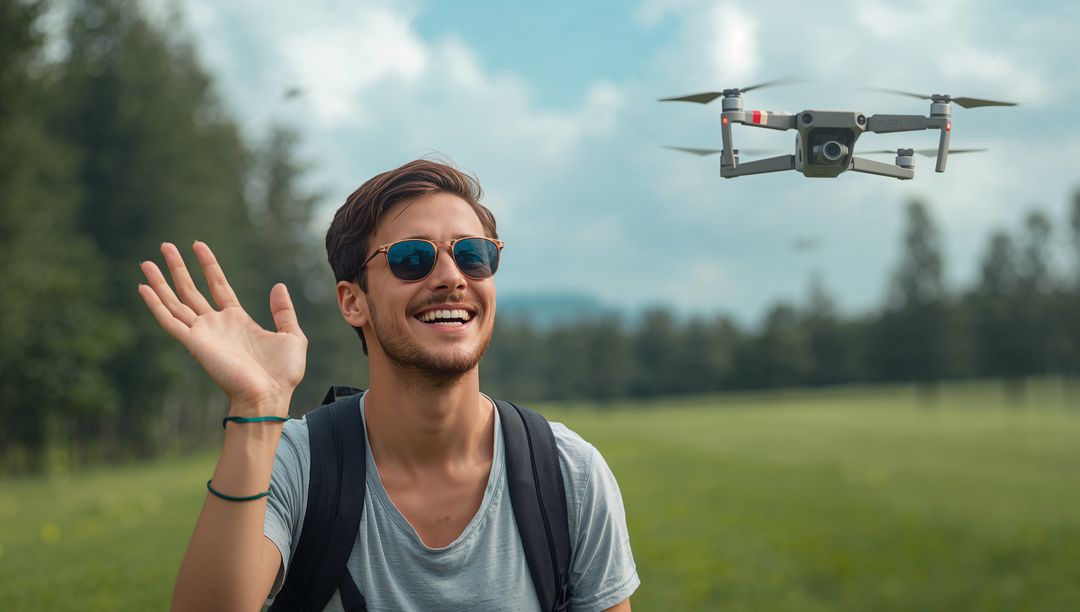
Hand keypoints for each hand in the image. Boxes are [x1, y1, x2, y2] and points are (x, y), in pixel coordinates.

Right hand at [138, 242, 306, 412]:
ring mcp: (203, 334)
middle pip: (191, 290)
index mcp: (237, 321)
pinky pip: (170, 321)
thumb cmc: (283, 373)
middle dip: (178, 268)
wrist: (270, 396)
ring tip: (146, 262)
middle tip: (165, 246)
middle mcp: (216, 325)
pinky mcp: (194, 344)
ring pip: (175, 302)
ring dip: (160, 282)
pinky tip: (144, 288)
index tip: (198, 245)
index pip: (218, 286)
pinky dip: (155, 305)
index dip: (208, 265)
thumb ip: (283, 311)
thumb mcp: (292, 336)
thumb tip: (278, 286)